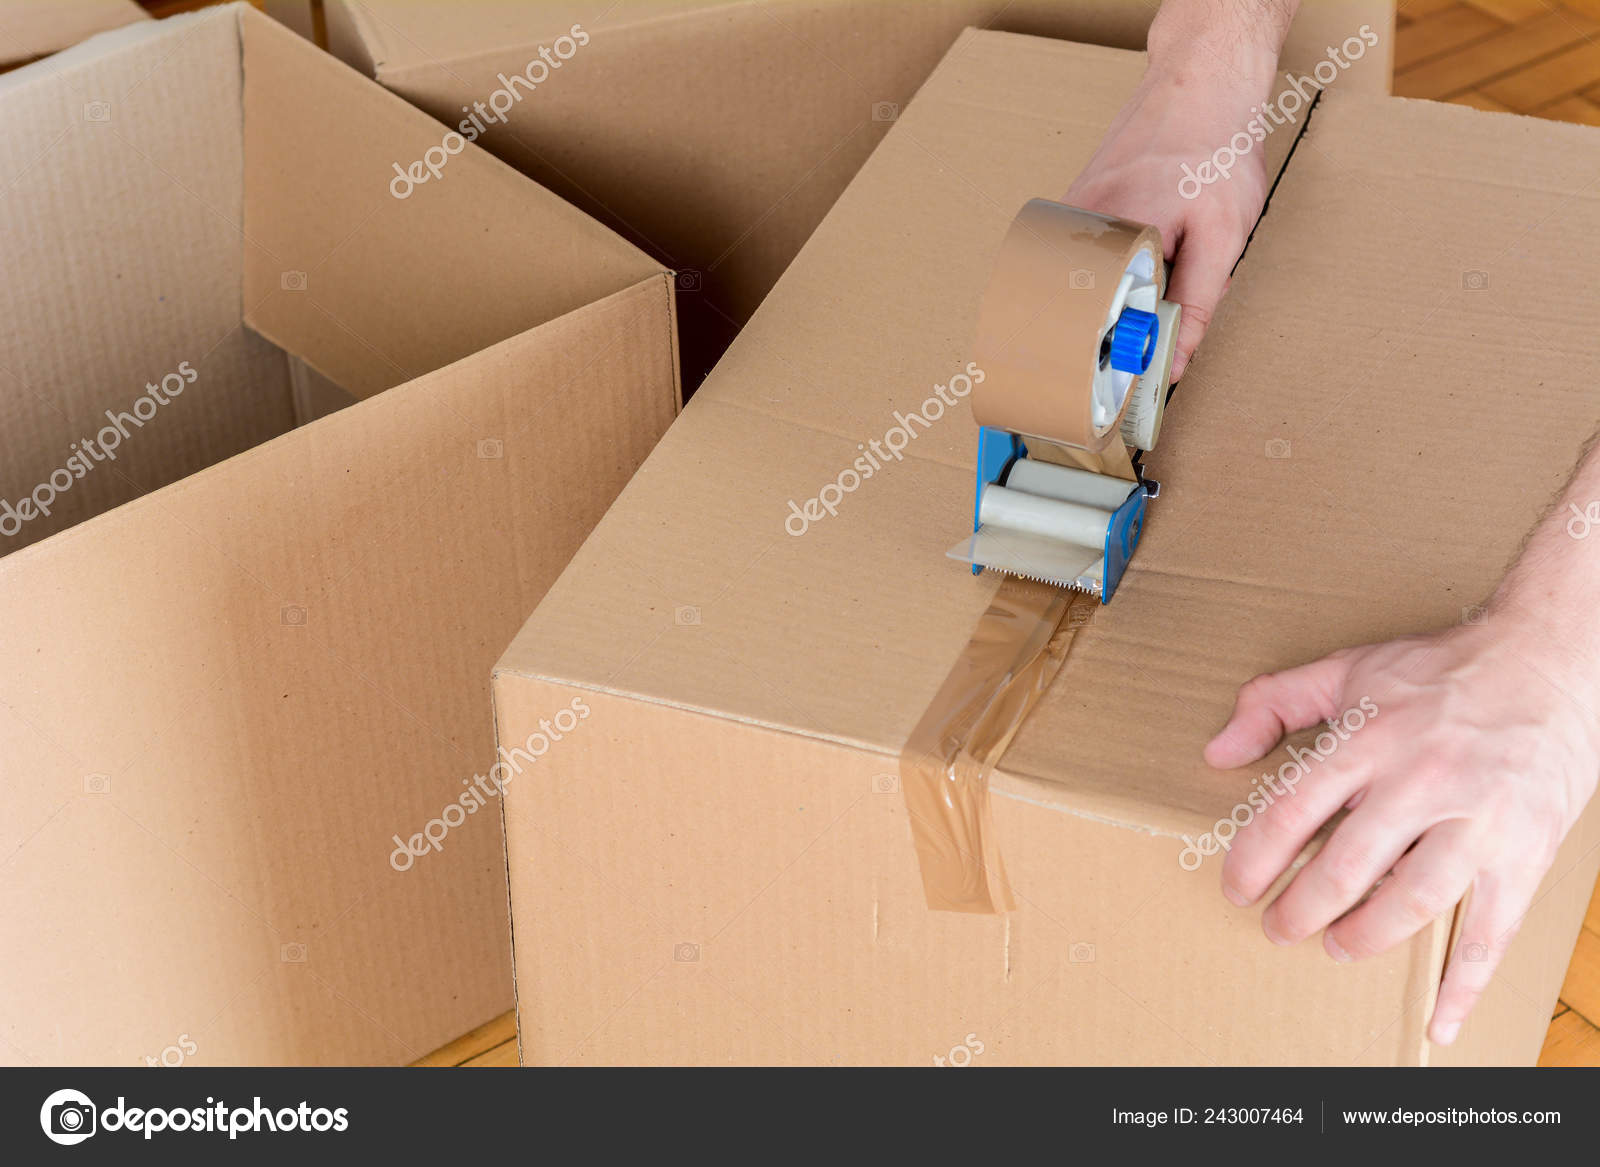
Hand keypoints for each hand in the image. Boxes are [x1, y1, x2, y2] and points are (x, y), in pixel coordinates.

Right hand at [1065, 34, 1278, 378]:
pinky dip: (1100, 277)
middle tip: (1127, 347)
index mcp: (1111, 238)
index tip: (1118, 395)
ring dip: (1105, 304)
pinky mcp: (1070, 207)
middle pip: (1077, 310)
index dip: (1107, 365)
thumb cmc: (1215, 146)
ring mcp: (1067, 215)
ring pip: (1076, 287)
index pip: (1092, 329)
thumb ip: (1199, 302)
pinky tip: (1130, 267)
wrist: (1201, 79)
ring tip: (1137, 300)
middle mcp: (1075, 227)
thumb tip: (1175, 361)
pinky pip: (1076, 261)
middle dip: (1106, 336)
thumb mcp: (1225, 234)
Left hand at [1204, 620, 1599, 1044]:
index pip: (1291, 813)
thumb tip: (1216, 751)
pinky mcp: (1522, 853)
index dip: (1256, 860)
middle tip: (1278, 928)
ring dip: (1364, 936)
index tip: (1237, 888)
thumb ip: (1275, 703)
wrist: (1549, 661)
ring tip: (1335, 945)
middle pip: (1345, 867)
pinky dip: (1464, 984)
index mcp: (1369, 740)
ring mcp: (1476, 822)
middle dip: (1301, 908)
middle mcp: (1420, 783)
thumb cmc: (1443, 669)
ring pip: (1410, 901)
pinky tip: (1440, 1018)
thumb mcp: (1348, 669)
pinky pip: (1490, 931)